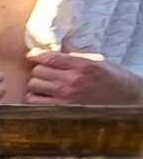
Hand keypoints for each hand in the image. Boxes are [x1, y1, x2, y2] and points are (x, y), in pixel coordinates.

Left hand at [24, 49, 142, 105]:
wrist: (126, 97)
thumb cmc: (112, 77)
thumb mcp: (97, 60)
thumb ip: (74, 56)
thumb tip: (55, 49)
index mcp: (82, 65)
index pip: (50, 57)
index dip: (36, 55)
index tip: (32, 55)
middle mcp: (72, 80)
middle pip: (38, 71)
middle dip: (40, 69)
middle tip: (47, 72)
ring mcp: (66, 96)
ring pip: (33, 85)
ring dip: (36, 83)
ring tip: (45, 83)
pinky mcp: (61, 108)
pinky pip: (34, 102)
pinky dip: (35, 97)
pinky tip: (43, 94)